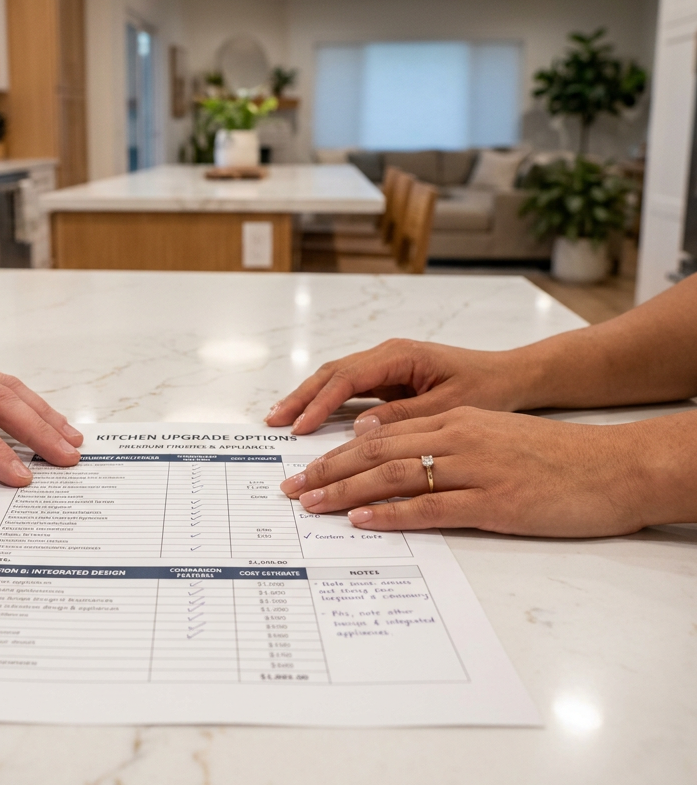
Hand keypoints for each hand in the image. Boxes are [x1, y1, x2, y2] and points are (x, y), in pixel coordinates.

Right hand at [265, 339, 537, 434]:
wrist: (510, 375)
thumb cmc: (487, 387)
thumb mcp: (449, 407)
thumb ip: (405, 416)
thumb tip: (361, 429)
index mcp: (400, 355)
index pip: (347, 378)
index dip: (320, 403)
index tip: (299, 427)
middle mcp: (387, 355)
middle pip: (331, 373)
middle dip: (300, 397)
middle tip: (273, 421)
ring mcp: (385, 365)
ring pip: (335, 378)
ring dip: (307, 398)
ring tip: (280, 418)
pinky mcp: (388, 379)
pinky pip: (348, 388)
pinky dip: (325, 401)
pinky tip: (309, 417)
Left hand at [279, 406, 649, 536]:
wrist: (610, 467)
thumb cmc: (552, 457)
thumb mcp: (492, 437)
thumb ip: (443, 442)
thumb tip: (393, 455)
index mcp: (454, 421)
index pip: (380, 435)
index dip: (337, 452)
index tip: (305, 468)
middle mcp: (456, 438)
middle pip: (375, 452)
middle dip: (327, 470)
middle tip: (291, 488)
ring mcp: (474, 469)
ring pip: (393, 476)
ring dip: (346, 491)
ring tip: (311, 504)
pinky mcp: (493, 501)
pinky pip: (430, 506)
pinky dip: (391, 514)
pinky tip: (362, 521)